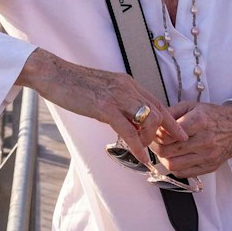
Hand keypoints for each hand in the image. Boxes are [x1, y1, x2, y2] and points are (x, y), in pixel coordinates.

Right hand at [15, 48, 185, 166]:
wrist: (53, 73)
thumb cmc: (72, 83)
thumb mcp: (101, 90)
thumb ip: (116, 102)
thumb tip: (124, 120)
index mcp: (127, 83)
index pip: (157, 102)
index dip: (170, 121)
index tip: (178, 135)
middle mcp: (127, 88)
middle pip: (159, 112)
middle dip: (165, 134)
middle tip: (161, 150)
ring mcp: (117, 96)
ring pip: (149, 120)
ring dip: (149, 140)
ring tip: (142, 151)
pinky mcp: (105, 107)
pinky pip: (129, 130)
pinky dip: (138, 147)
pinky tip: (140, 157)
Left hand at [153, 101, 231, 178]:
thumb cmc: (214, 116)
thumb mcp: (192, 106)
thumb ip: (171, 112)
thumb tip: (155, 122)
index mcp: (198, 122)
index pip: (167, 135)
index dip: (156, 135)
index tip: (155, 133)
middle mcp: (204, 140)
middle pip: (167, 151)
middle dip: (157, 147)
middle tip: (156, 142)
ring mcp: (207, 156)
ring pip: (173, 165)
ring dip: (164, 159)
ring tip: (165, 150)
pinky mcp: (210, 167)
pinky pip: (183, 174)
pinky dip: (175, 167)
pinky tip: (176, 158)